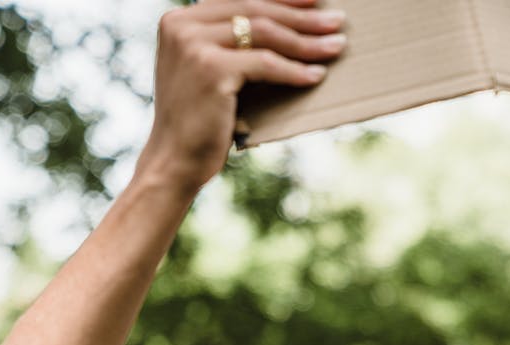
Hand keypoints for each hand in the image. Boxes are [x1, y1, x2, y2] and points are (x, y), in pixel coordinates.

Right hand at [137, 0, 345, 194]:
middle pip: (255, 12)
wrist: (172, 163)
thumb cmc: (196, 124)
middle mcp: (182, 25)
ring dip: (306, 41)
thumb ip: (225, 43)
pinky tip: (316, 75)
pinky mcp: (210, 69)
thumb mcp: (206, 72)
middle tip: (337, 22)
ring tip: (335, 46)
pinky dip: (294, 71)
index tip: (315, 0)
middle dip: (302, 17)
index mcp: (179, 20)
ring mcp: (194, 45)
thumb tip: (280, 25)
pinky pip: (265, 64)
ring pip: (264, 34)